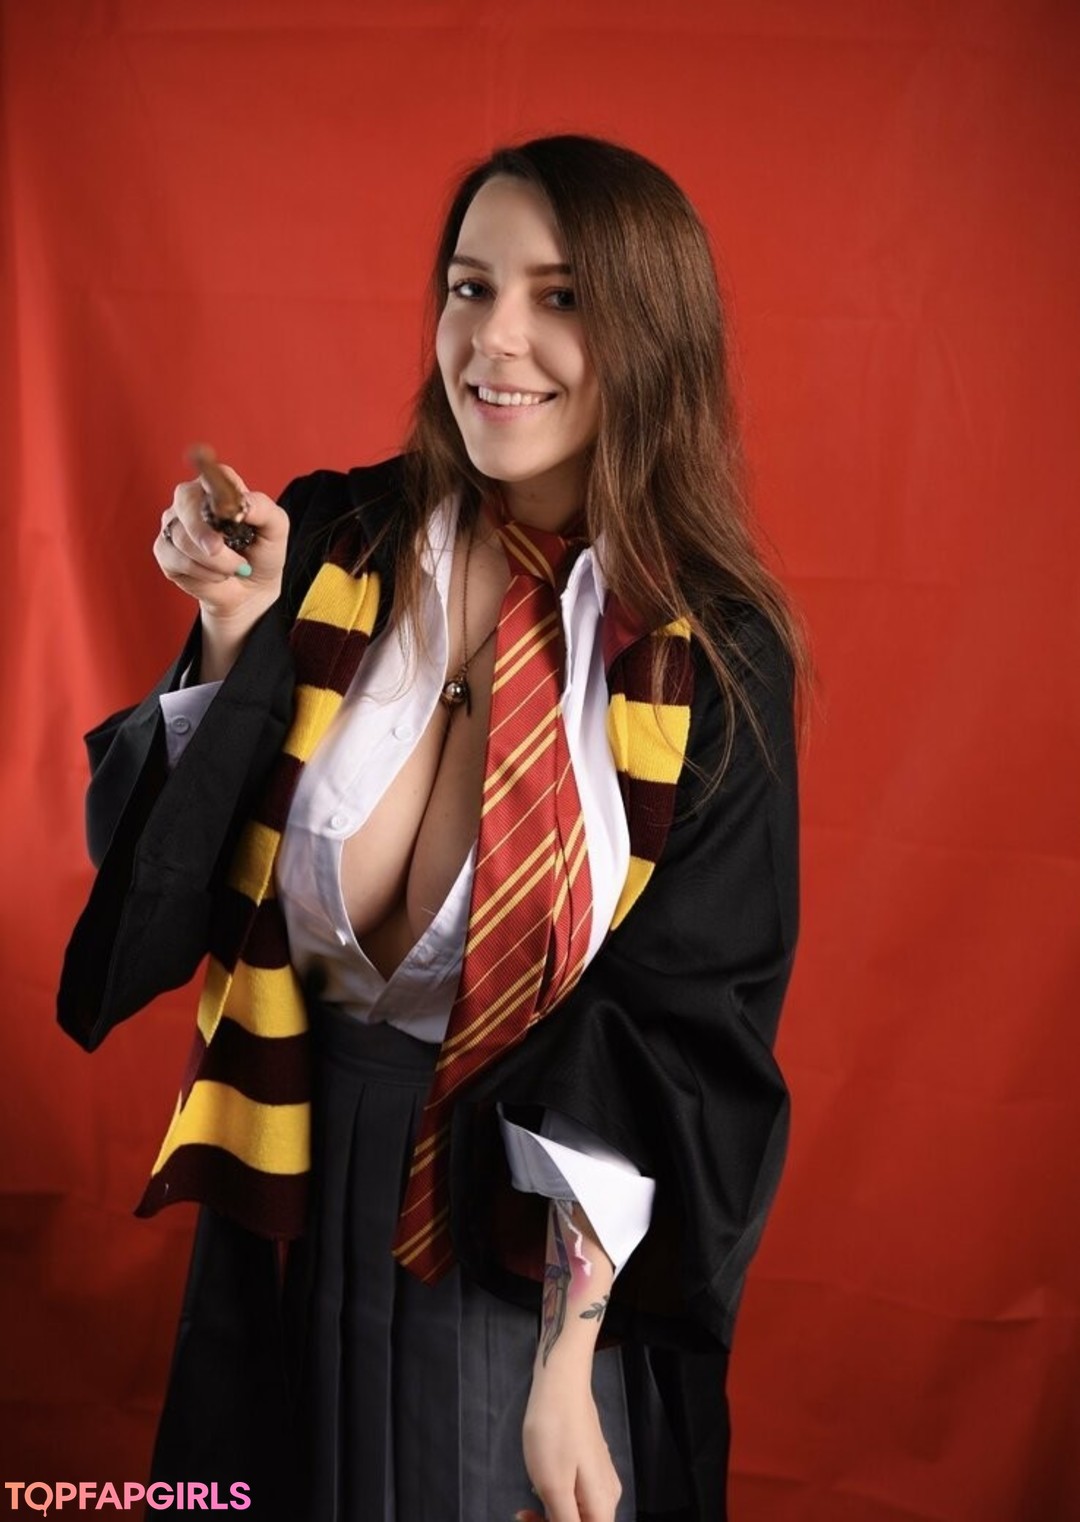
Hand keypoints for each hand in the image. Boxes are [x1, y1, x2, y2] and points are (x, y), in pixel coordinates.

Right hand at [155, 460, 289, 679]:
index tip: (224, 507)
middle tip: (218, 549)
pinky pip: (174, 558)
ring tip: (235, 568)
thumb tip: (244, 505)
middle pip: (185, 501)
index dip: (213, 486)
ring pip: (182, 536)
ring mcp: (174, 524)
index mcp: (218, 486)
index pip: (210, 473)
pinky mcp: (165, 550)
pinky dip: (201, 572)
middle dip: (203, 531)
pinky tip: (217, 576)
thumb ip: (264, 510)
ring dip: (214, 561)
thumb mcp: (276, 529)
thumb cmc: (262, 553)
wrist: (251, 589)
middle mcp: (191, 500)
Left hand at [522, 1372, 621, 1521]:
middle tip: (521, 1516)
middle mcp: (608, 1497)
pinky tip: (539, 1486)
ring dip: (550, 1518)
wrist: (560, 1382)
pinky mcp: (589, 1465)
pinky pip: (575, 1498)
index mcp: (603, 1507)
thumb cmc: (554, 1433)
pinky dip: (555, 1501)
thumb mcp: (554, 1487)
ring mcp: (599, 1479)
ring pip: (577, 1516)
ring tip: (526, 1504)